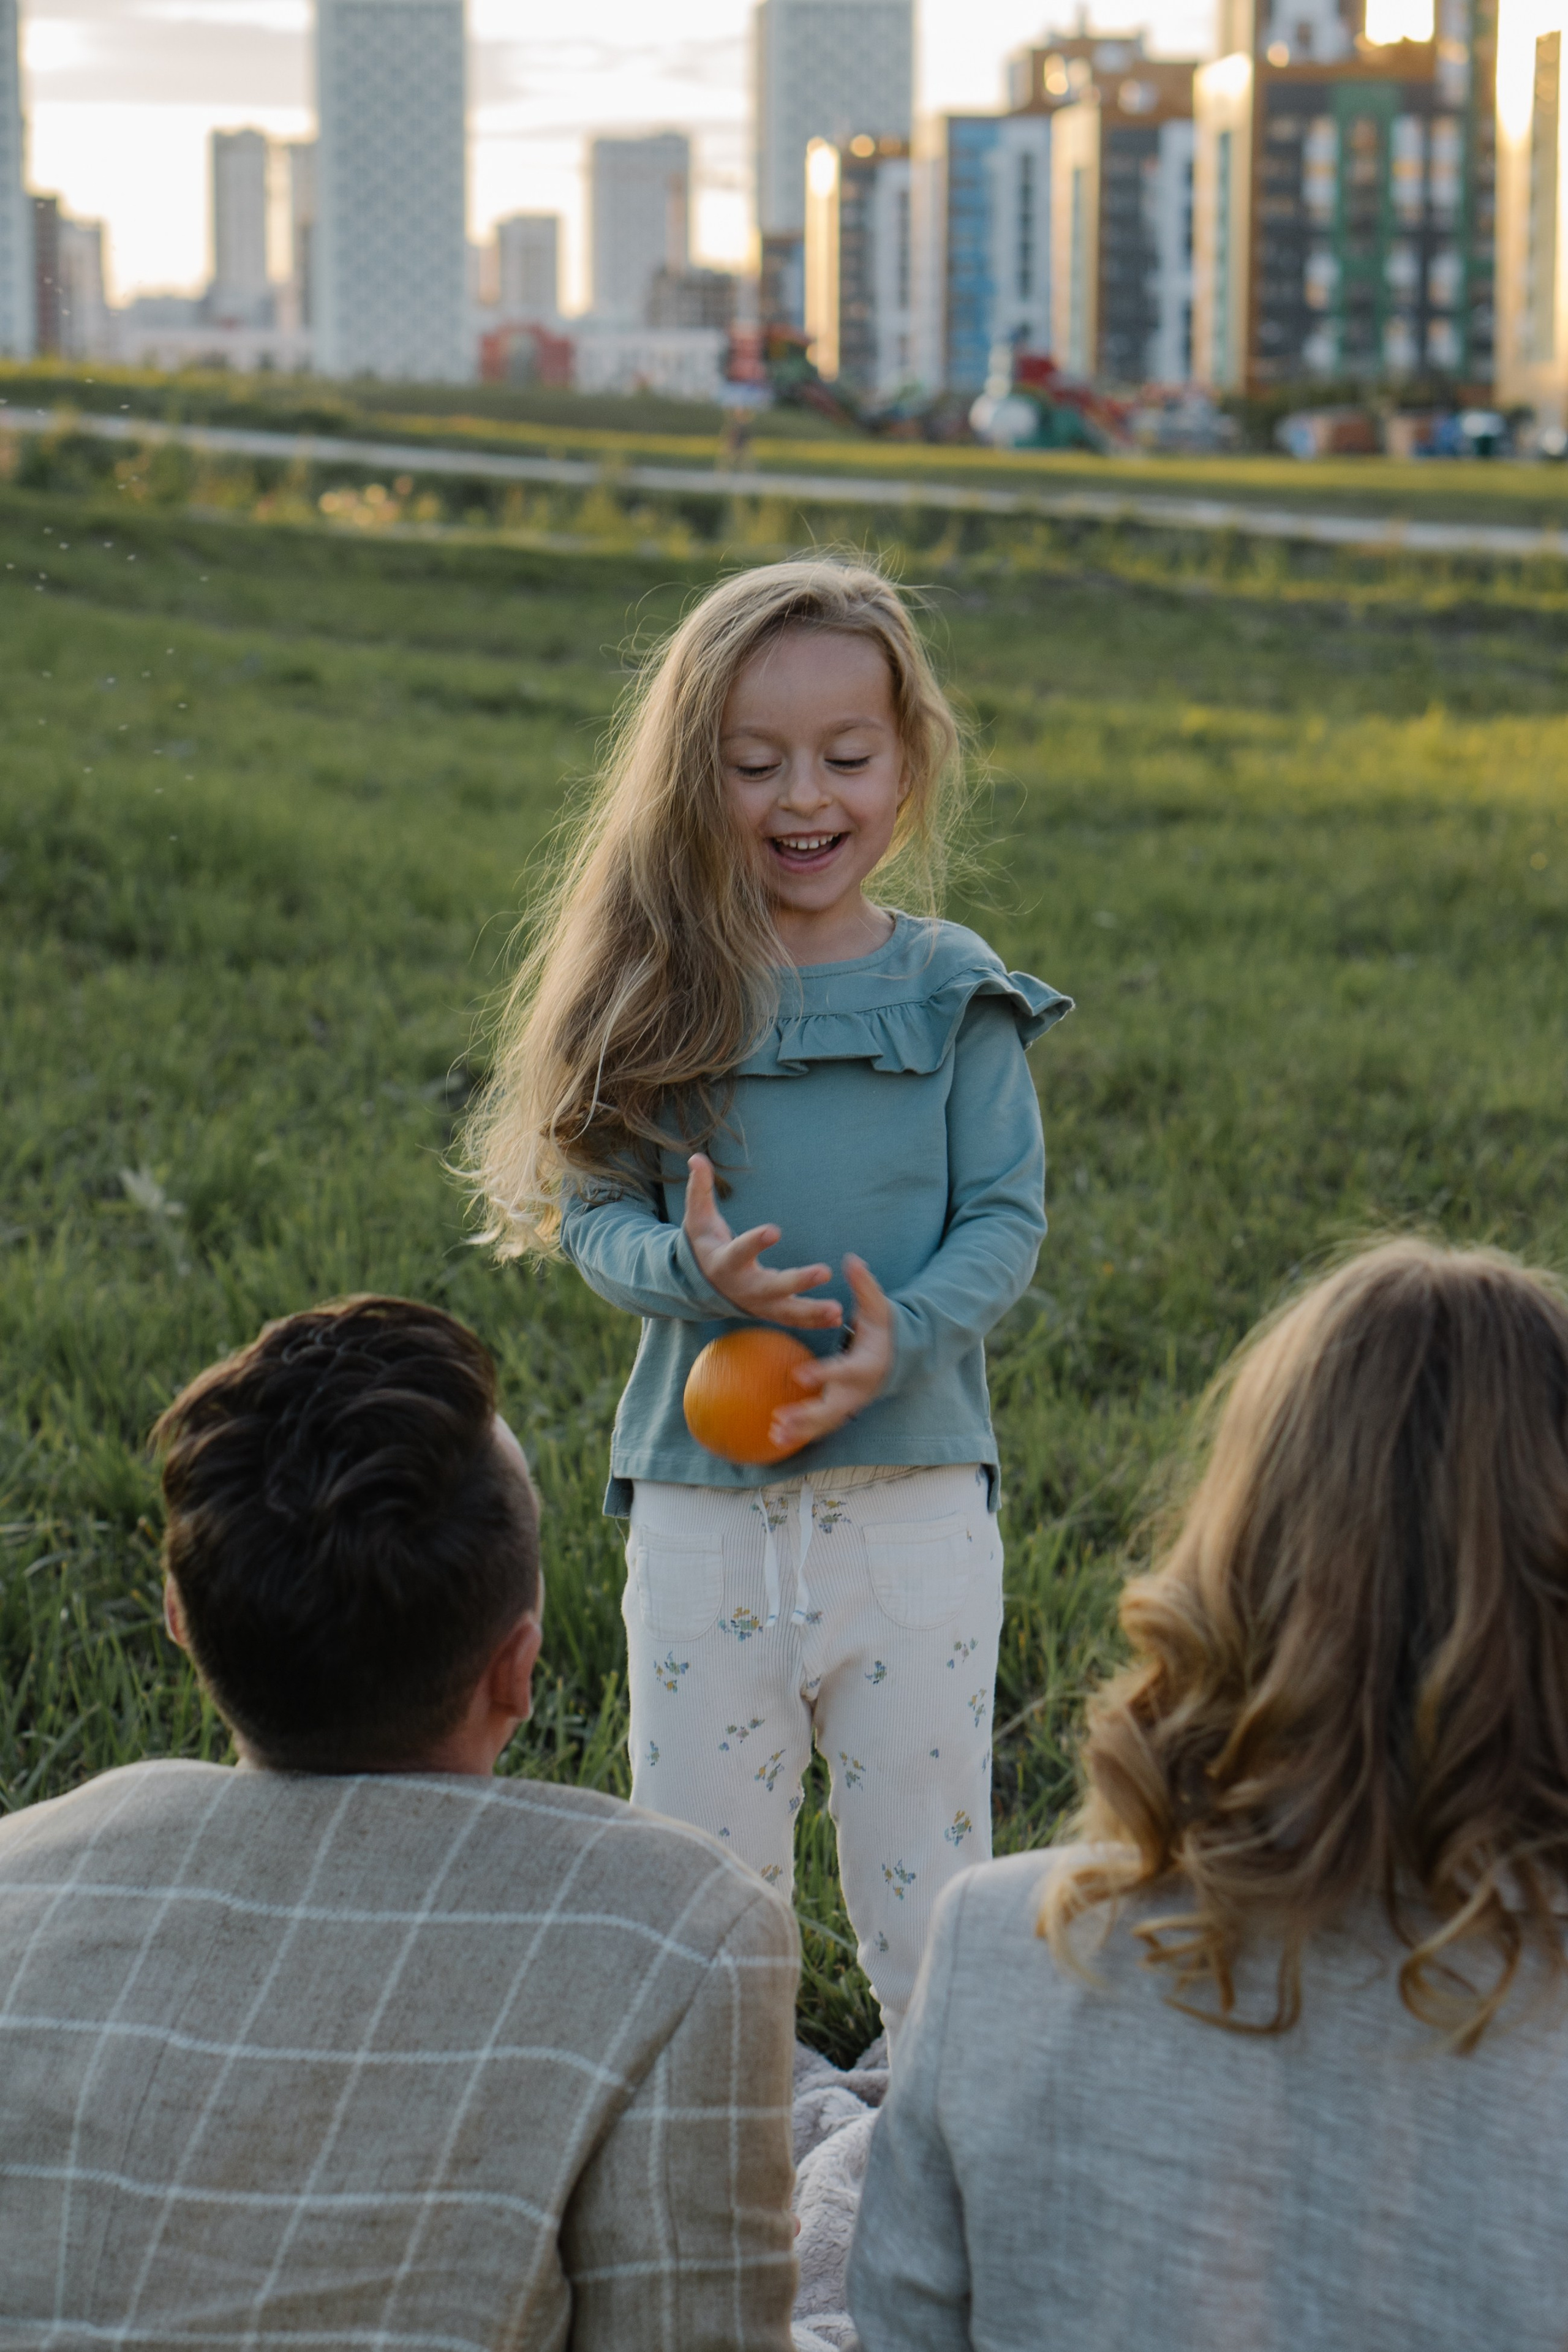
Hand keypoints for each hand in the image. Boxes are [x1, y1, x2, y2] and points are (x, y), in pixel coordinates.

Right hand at [682, 1154, 843, 1330]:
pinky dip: (815, 1321)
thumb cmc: (706, 1244)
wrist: (704, 1284)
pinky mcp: (771, 1313)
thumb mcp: (698, 1219)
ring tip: (837, 1311)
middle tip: (824, 1271)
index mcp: (725, 1262)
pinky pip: (794, 1320)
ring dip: (812, 1311)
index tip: (774, 1230)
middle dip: (797, 1281)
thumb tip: (696, 1158)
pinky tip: (839, 1318)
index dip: (755, 1241)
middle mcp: (743, 1287)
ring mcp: (759, 1304)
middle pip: (771, 1287)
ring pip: (787, 1311)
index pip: (740, 1251)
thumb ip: (699, 1190)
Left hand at [769, 1255, 893, 1451]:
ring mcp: (852, 1403)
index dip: (823, 1374)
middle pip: (834, 1407)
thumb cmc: (886, 1329)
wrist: (902, 1357)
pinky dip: (801, 1435)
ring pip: (826, 1422)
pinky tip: (775, 1440)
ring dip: (801, 1430)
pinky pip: (822, 1426)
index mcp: (867, 1364)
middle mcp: (859, 1389)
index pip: (844, 1371)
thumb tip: (852, 1259)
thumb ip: (865, 1285)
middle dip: (808, 1414)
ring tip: (774, 1435)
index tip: (799, 1375)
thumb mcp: (879, 1306)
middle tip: (781, 1417)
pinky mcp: (843, 1410)